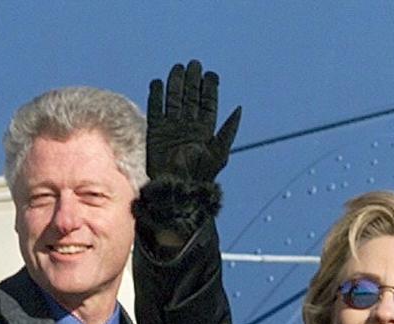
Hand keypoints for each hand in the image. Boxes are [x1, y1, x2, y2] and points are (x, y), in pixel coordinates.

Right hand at [146, 60, 241, 182]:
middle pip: (190, 98)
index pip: (207, 104)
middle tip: (194, 65)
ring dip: (175, 85)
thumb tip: (239, 109)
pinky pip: (155, 110)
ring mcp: (171, 128)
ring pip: (173, 100)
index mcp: (205, 130)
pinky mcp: (155, 132)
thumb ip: (228, 130)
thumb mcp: (220, 152)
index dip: (209, 89)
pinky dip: (155, 96)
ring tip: (177, 69)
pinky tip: (157, 83)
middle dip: (192, 82)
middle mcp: (188, 126)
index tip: (210, 75)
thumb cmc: (200, 174)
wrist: (177, 188)